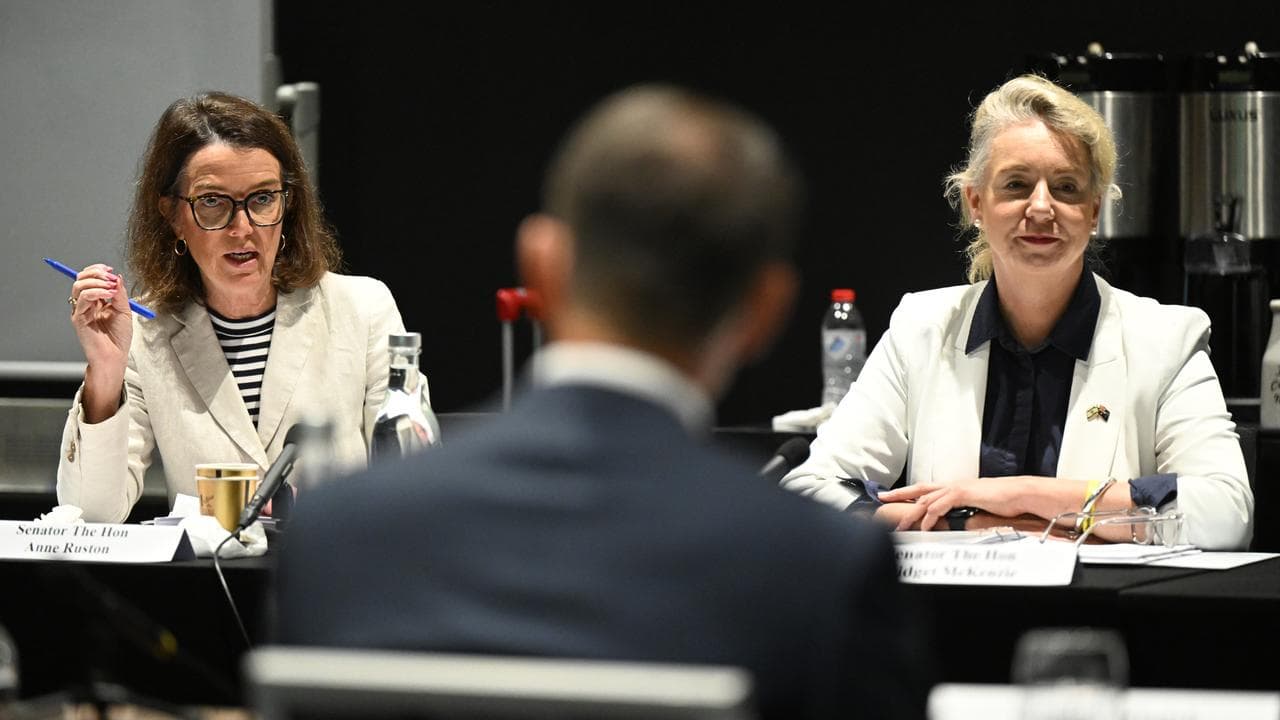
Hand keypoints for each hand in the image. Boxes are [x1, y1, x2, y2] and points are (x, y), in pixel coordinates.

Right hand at [70, 263, 132, 420]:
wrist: (115, 356)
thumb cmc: (119, 337)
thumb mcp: (124, 310)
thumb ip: (119, 293)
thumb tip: (117, 276)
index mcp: (96, 301)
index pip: (90, 278)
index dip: (98, 271)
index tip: (111, 270)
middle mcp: (86, 304)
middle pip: (81, 279)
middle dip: (95, 273)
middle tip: (110, 276)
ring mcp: (80, 311)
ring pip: (79, 286)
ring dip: (96, 282)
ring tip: (111, 288)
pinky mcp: (78, 318)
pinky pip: (83, 299)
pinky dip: (96, 292)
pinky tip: (108, 295)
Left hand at [877, 477, 1035, 530]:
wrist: (1019, 494)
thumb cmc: (1002, 501)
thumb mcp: (977, 507)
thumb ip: (962, 511)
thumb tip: (953, 521)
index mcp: (954, 487)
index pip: (925, 488)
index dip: (907, 492)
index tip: (891, 496)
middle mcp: (952, 485)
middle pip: (919, 489)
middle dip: (899, 494)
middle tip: (881, 499)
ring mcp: (957, 488)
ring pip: (927, 499)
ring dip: (912, 514)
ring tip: (901, 526)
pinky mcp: (964, 493)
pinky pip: (941, 505)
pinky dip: (931, 517)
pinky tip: (925, 527)